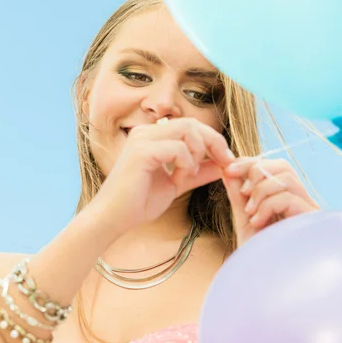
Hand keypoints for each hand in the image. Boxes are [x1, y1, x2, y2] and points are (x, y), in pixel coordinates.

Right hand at [90, 117, 234, 237]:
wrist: (113, 219)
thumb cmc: (140, 202)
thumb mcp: (178, 183)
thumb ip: (198, 171)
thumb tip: (223, 164)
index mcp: (152, 136)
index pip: (191, 126)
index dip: (213, 140)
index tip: (227, 160)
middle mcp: (146, 132)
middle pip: (192, 123)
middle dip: (214, 143)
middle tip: (224, 163)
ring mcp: (142, 139)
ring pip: (188, 130)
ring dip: (198, 154)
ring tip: (189, 175)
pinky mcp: (141, 152)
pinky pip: (178, 148)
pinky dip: (186, 164)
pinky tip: (178, 179)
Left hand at [222, 157, 319, 247]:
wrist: (266, 287)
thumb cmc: (259, 256)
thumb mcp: (244, 219)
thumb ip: (238, 194)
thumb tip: (227, 168)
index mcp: (288, 199)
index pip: (274, 167)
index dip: (250, 163)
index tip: (228, 169)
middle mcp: (302, 203)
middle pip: (283, 166)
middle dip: (256, 172)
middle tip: (242, 192)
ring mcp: (309, 212)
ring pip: (286, 179)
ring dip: (261, 191)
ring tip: (250, 212)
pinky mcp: (312, 222)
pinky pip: (289, 198)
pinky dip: (267, 206)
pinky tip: (258, 223)